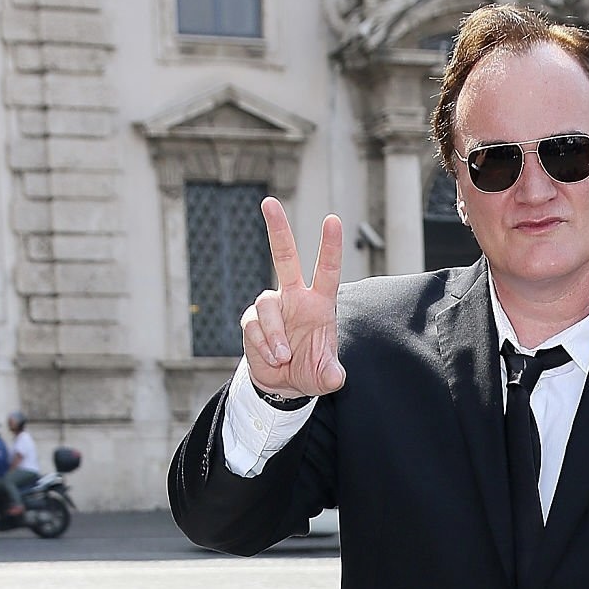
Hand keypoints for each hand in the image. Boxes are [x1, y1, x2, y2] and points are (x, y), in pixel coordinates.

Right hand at [241, 197, 345, 398]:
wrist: (284, 385)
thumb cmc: (310, 371)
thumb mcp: (325, 377)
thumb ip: (332, 375)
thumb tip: (335, 377)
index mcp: (319, 303)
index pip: (327, 270)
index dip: (330, 247)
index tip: (332, 220)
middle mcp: (294, 298)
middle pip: (284, 256)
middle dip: (278, 229)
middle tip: (269, 202)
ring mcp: (272, 307)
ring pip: (267, 306)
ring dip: (275, 335)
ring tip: (284, 357)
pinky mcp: (253, 322)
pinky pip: (255, 328)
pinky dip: (264, 346)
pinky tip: (274, 360)